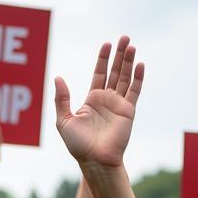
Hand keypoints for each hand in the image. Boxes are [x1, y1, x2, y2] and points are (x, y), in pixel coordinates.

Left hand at [54, 36, 143, 166]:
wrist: (94, 159)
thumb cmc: (78, 145)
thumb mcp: (64, 120)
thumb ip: (62, 99)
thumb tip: (58, 78)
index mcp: (92, 100)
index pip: (99, 74)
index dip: (103, 59)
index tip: (107, 44)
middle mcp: (107, 100)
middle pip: (115, 72)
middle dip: (119, 55)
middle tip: (124, 38)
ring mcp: (118, 105)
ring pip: (126, 78)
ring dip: (129, 62)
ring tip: (131, 45)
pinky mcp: (128, 111)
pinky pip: (135, 91)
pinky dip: (138, 78)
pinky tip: (140, 65)